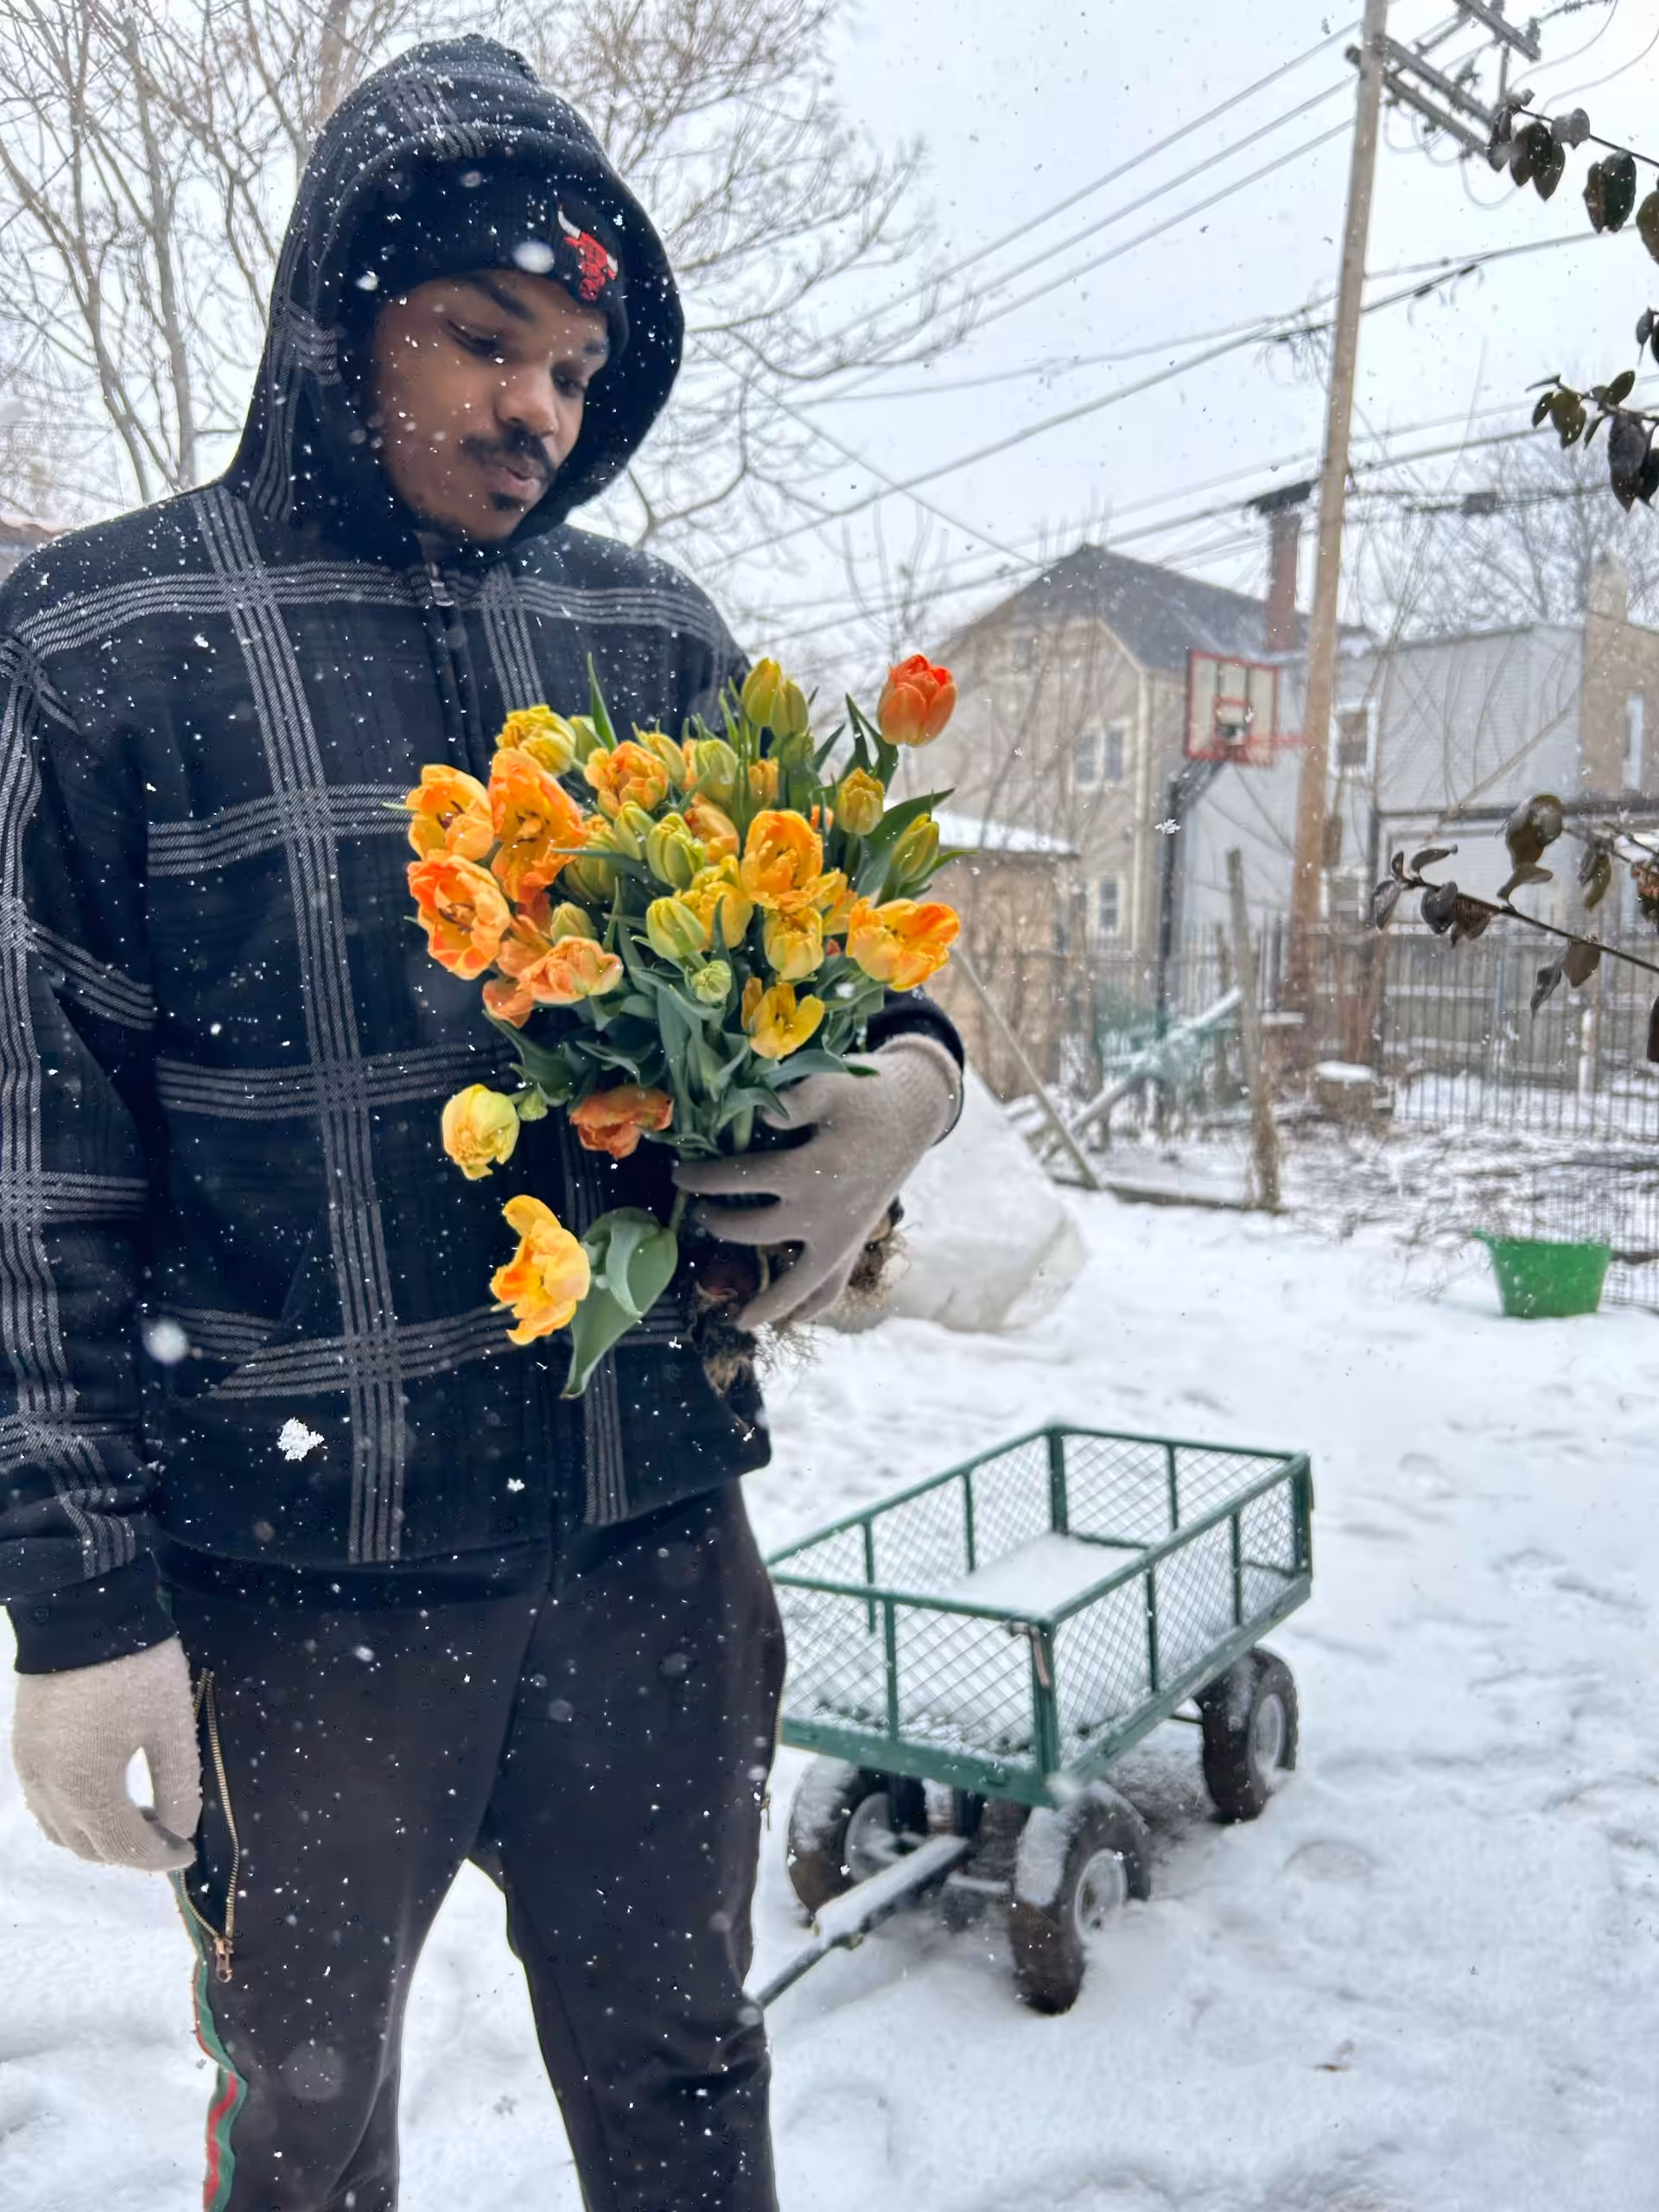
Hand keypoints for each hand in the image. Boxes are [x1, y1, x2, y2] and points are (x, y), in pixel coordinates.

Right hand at [11, 1636, 200, 1870]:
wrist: (83, 1611)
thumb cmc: (136, 1669)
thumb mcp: (171, 1726)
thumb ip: (178, 1785)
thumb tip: (180, 1829)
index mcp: (85, 1787)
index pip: (123, 1848)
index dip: (160, 1858)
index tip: (189, 1852)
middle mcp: (47, 1788)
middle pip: (89, 1847)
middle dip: (132, 1851)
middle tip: (171, 1831)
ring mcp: (29, 1769)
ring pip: (62, 1831)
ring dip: (101, 1837)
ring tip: (143, 1816)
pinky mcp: (23, 1749)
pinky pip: (45, 1806)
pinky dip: (75, 1817)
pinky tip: (106, 1797)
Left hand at [673, 1033, 960, 1328]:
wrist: (912, 1111)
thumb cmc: (865, 1094)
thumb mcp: (828, 1085)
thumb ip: (791, 1102)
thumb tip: (754, 1113)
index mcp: (812, 1171)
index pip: (740, 1179)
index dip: (703, 1177)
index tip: (678, 1175)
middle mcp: (825, 1213)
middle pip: (755, 1231)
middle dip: (720, 1224)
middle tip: (699, 1214)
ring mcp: (843, 1235)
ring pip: (799, 1284)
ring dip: (768, 1302)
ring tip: (741, 1320)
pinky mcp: (855, 1242)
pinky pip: (833, 1286)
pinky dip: (813, 1307)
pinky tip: (793, 1322)